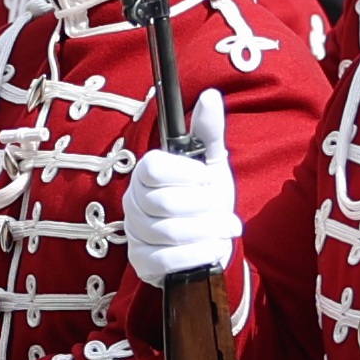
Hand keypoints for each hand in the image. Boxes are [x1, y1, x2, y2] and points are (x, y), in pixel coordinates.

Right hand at [121, 114, 237, 283]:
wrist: (210, 240)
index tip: (208, 179)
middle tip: (225, 209)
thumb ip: (209, 131)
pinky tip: (214, 248)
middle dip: (207, 207)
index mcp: (146, 173)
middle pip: (167, 203)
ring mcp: (134, 234)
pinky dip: (199, 254)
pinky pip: (167, 261)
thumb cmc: (206, 198)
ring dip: (209, 232)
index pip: (154, 168)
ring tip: (226, 229)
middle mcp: (133, 202)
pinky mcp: (142, 264)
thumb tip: (210, 95)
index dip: (188, 174)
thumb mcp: (212, 163)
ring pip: (170, 233)